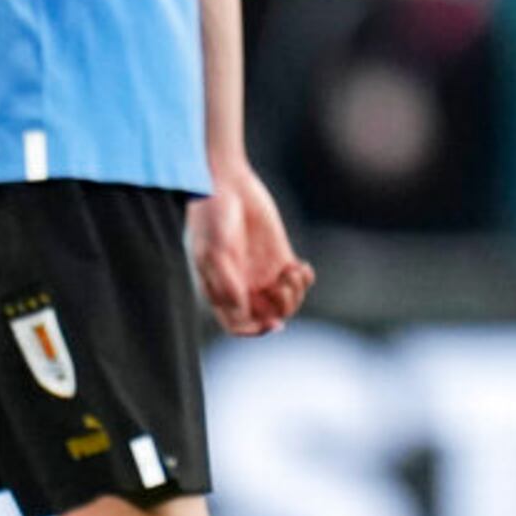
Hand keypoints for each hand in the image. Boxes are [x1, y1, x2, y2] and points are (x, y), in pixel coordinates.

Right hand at [188, 159, 316, 334]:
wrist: (226, 184)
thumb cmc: (211, 216)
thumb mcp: (214, 250)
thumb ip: (226, 282)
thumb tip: (240, 310)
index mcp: (221, 290)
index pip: (239, 325)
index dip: (255, 331)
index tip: (271, 322)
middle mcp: (243, 285)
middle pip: (268, 316)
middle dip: (281, 309)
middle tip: (282, 285)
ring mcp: (262, 271)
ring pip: (285, 302)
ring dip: (295, 295)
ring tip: (293, 273)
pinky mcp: (279, 255)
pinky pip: (296, 280)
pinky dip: (304, 280)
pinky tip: (301, 267)